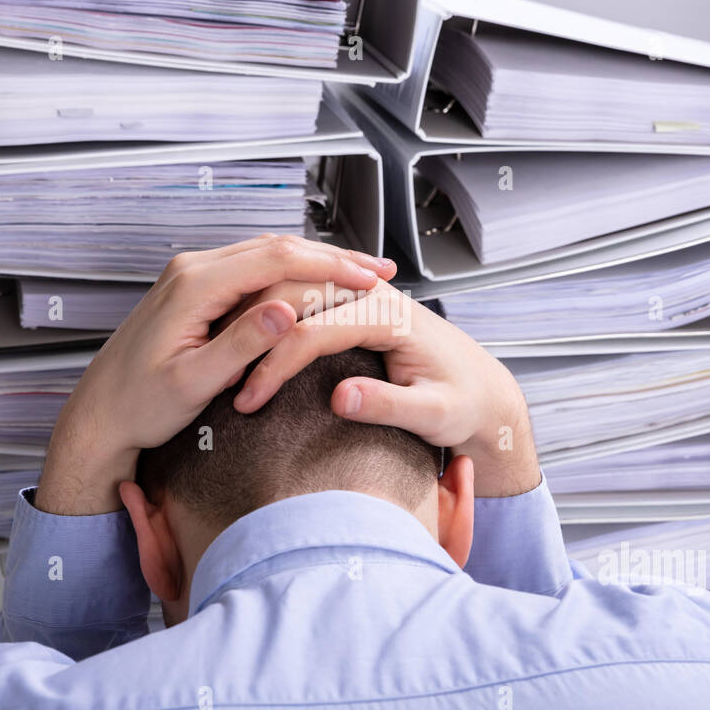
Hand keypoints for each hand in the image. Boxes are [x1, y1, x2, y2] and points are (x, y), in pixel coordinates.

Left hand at [36, 236, 396, 514]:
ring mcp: (193, 276)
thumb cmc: (139, 406)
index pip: (277, 259)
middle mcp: (192, 270)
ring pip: (267, 253)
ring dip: (315, 262)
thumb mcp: (193, 383)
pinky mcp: (196, 289)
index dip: (330, 265)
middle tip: (379, 272)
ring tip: (359, 276)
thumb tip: (286, 311)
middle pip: (277, 247)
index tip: (369, 277)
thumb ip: (240, 344)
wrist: (101, 415)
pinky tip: (316, 285)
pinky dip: (292, 272)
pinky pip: (253, 268)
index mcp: (194, 286)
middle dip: (332, 257)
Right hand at [233, 281, 540, 496]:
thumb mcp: (434, 415)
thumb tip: (340, 397)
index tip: (248, 400)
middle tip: (224, 384)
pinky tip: (250, 354)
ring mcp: (363, 298)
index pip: (312, 332)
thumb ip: (389, 405)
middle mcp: (375, 297)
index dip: (274, 366)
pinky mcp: (356, 309)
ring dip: (256, 326)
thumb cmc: (466, 404)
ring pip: (291, 294)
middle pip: (293, 301)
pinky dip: (271, 325)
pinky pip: (301, 305)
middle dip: (253, 340)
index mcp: (391, 316)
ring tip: (227, 368)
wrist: (485, 394)